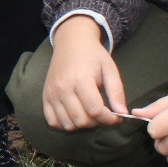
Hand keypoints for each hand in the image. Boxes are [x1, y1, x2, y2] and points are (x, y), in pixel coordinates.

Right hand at [43, 15, 126, 129]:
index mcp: (81, 80)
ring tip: (89, 114)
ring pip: (68, 124)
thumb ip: (116, 91)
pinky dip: (65, 124)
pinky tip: (74, 115)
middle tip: (103, 114)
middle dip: (97, 122)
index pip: (95, 111)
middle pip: (81, 120)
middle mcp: (63, 88)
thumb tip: (122, 113)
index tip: (117, 117)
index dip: (110, 119)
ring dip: (82, 125)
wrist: (71, 42)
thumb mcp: (110, 69)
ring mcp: (51, 93)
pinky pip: (53, 122)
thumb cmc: (93, 55)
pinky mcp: (45, 97)